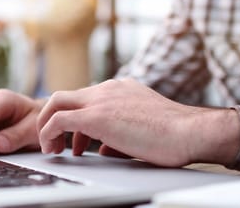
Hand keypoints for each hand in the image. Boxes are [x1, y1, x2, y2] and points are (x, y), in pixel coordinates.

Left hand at [36, 78, 239, 166]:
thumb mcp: (142, 131)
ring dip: (48, 125)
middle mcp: (109, 89)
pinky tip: (53, 149)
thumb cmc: (175, 136)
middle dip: (53, 118)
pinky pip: (59, 120)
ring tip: (51, 148)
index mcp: (121, 89)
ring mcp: (102, 100)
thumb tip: (104, 150)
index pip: (86, 97)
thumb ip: (119, 135)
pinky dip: (49, 133)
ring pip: (57, 101)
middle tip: (54, 142)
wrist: (191, 132)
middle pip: (66, 95)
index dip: (76, 120)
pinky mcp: (97, 116)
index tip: (77, 141)